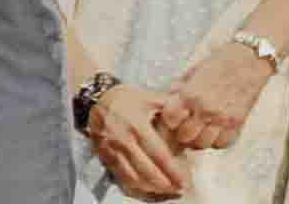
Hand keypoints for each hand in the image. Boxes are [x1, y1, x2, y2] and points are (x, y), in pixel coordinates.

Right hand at [87, 84, 190, 199]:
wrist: (97, 98)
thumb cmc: (126, 98)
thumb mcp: (149, 97)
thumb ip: (170, 107)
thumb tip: (191, 117)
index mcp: (137, 125)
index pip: (159, 154)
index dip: (173, 171)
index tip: (185, 181)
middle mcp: (123, 139)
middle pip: (147, 170)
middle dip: (165, 183)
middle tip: (179, 188)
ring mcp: (112, 149)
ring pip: (133, 177)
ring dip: (152, 187)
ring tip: (166, 189)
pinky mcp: (105, 155)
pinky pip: (121, 176)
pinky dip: (136, 185)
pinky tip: (148, 187)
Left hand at [158, 43, 271, 149]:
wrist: (248, 62)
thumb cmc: (218, 63)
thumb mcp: (191, 72)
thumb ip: (178, 89)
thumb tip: (165, 102)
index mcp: (190, 94)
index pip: (170, 119)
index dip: (168, 120)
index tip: (171, 117)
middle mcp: (206, 109)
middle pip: (184, 137)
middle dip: (180, 132)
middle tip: (183, 126)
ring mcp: (223, 119)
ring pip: (203, 144)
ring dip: (197, 139)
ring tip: (197, 130)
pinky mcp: (238, 124)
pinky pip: (222, 144)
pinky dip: (216, 141)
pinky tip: (214, 131)